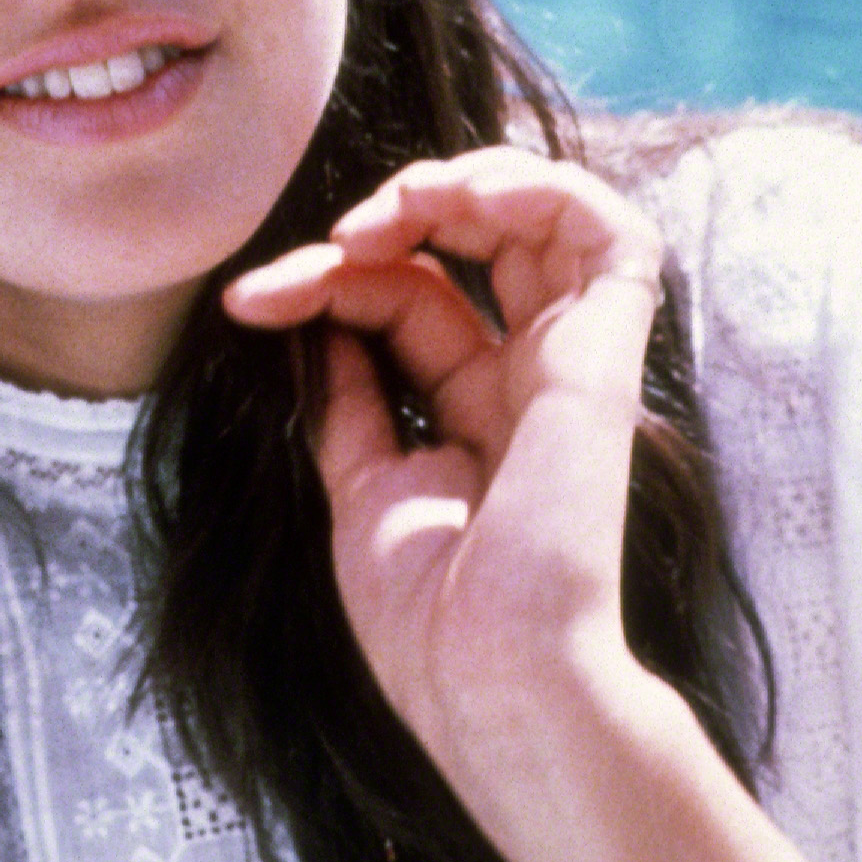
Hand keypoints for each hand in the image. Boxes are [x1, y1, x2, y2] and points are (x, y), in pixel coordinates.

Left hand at [221, 147, 671, 820]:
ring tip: (394, 204)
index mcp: (477, 412)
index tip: (252, 300)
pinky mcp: (604, 360)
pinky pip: (609, 232)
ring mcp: (571, 365)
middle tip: (331, 239)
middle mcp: (528, 379)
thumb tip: (317, 329)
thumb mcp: (364, 489)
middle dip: (397, 211)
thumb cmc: (432, 621)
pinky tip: (455, 196)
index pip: (407, 297)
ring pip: (549, 215)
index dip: (328, 276)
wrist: (490, 680)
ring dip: (465, 181)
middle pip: (475, 244)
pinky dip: (535, 186)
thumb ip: (350, 404)